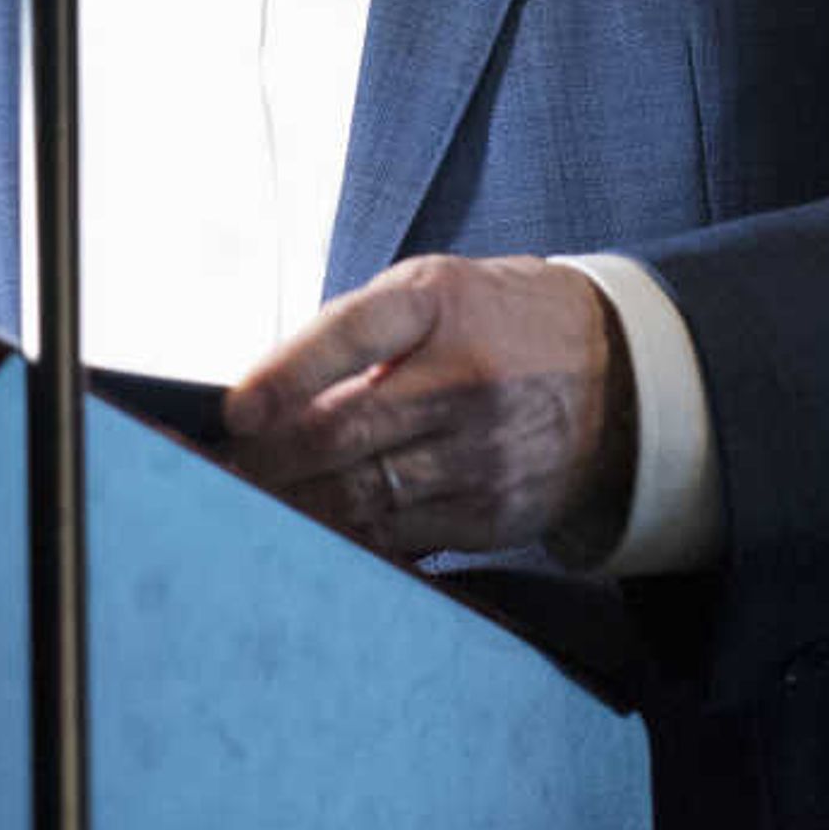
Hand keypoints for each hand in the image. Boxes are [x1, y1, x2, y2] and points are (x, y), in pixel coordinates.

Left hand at [218, 254, 631, 561]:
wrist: (619, 378)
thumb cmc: (492, 324)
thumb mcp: (430, 292)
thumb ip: (352, 333)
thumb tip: (260, 396)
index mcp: (437, 303)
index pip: (351, 335)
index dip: (286, 374)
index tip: (234, 412)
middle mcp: (466, 378)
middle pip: (344, 430)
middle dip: (265, 461)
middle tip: (209, 474)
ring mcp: (484, 452)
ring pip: (363, 494)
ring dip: (291, 506)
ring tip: (238, 509)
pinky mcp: (494, 513)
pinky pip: (399, 536)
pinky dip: (343, 537)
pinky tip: (305, 534)